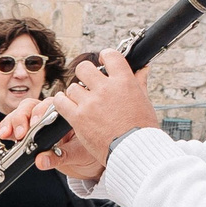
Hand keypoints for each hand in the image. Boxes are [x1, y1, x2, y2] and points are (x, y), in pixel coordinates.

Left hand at [41, 50, 155, 178]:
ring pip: (72, 87)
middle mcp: (106, 88)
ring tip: (80, 102)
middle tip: (87, 83)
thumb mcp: (145, 101)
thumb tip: (142, 68)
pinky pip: (60, 102)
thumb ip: (139, 82)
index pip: (111, 56)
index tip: (102, 61)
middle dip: (84, 74)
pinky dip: (61, 102)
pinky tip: (65, 105)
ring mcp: (90, 102)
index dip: (104, 56)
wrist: (134, 151)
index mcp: (124, 81)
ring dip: (74, 94)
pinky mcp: (78, 117)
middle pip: (84, 68)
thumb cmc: (142, 129)